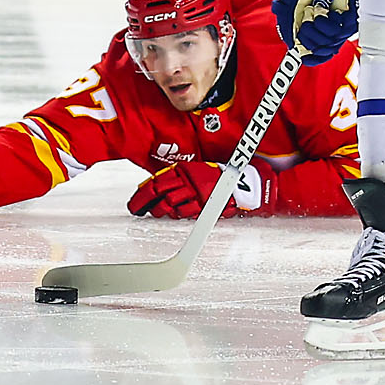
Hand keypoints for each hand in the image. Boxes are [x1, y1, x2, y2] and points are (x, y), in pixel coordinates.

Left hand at [127, 161, 272, 218]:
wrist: (248, 182)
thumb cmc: (222, 174)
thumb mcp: (199, 168)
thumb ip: (182, 175)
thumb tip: (162, 183)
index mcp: (186, 170)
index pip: (158, 181)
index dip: (144, 193)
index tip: (135, 201)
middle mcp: (189, 182)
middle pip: (160, 195)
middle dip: (146, 204)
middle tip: (138, 209)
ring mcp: (197, 196)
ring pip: (171, 207)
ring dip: (161, 211)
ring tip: (155, 212)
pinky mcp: (206, 207)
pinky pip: (187, 214)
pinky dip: (179, 215)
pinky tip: (174, 214)